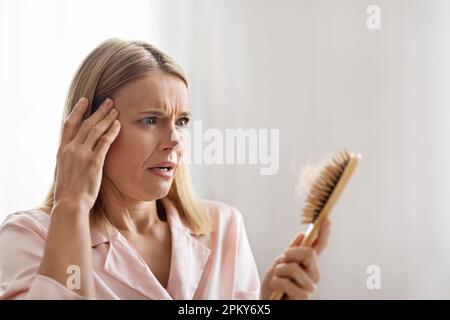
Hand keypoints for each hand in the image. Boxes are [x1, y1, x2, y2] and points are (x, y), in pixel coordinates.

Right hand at [53, 97, 119, 211]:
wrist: (70, 203)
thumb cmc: (68, 190)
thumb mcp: (63, 170)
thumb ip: (68, 157)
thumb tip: (74, 150)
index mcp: (62, 150)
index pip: (69, 124)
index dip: (77, 110)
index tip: (85, 100)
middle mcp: (71, 149)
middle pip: (85, 123)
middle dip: (97, 110)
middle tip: (108, 101)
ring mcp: (82, 154)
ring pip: (95, 130)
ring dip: (106, 118)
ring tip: (115, 109)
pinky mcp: (94, 162)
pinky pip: (105, 142)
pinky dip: (112, 131)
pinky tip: (118, 125)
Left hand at [260, 218, 330, 299]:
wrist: (268, 301)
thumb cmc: (275, 285)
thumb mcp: (280, 263)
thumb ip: (292, 251)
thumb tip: (303, 235)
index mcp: (309, 264)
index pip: (319, 246)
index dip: (323, 233)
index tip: (326, 219)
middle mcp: (313, 274)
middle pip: (309, 253)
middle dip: (291, 254)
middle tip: (282, 263)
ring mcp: (309, 286)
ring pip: (293, 268)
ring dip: (279, 272)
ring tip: (278, 280)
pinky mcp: (303, 297)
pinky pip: (286, 282)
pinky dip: (276, 283)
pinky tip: (277, 290)